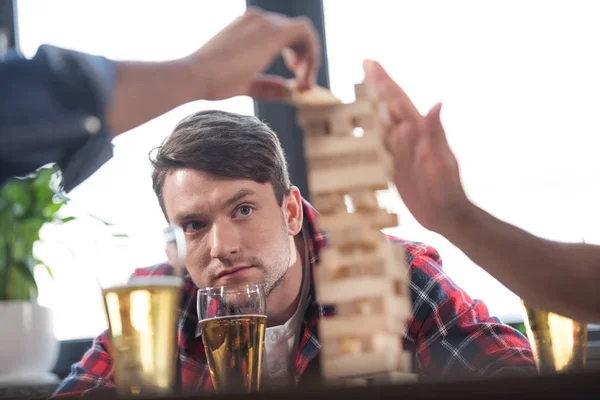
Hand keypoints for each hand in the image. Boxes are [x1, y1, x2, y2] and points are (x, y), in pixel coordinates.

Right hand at [187, 7, 319, 100]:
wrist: (196, 75)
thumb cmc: (213, 81)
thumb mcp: (245, 84)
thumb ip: (266, 85)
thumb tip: (287, 90)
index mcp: (249, 27)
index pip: (284, 35)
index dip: (297, 56)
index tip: (295, 80)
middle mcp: (258, 20)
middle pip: (295, 34)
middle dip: (305, 60)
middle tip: (302, 85)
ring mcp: (264, 22)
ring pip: (303, 32)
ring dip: (310, 59)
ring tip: (303, 83)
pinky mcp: (271, 31)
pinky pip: (305, 33)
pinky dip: (312, 53)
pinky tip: (303, 75)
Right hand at [363, 59, 471, 233]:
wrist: (446, 215)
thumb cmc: (447, 190)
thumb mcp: (442, 162)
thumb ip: (436, 134)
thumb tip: (436, 104)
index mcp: (419, 131)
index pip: (398, 100)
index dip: (384, 81)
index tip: (370, 63)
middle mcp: (408, 137)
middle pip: (389, 106)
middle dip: (377, 85)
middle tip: (365, 66)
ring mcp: (400, 152)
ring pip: (381, 123)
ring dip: (370, 106)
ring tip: (358, 91)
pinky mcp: (394, 167)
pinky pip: (378, 146)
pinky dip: (368, 135)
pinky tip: (360, 131)